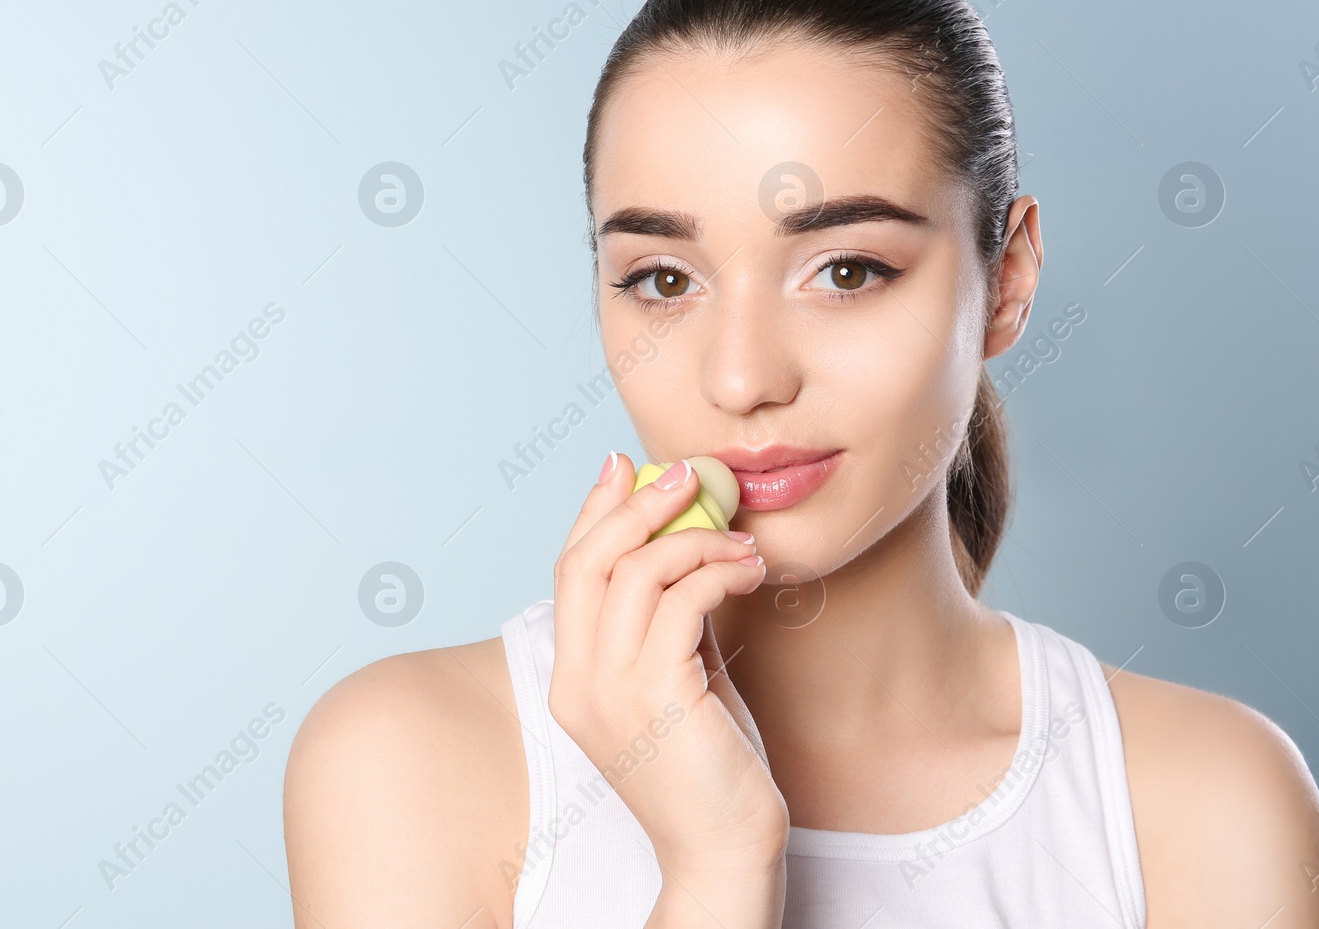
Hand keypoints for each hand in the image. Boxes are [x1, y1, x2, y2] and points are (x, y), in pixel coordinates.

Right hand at [549, 452, 790, 879]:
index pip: (569, 571)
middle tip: (687, 473)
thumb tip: (687, 548)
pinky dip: (717, 570)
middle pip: (587, 560)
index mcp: (572, 678)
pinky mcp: (656, 697)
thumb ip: (670, 620)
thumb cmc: (712, 770)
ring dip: (695, 537)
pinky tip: (749, 570)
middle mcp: (578, 681)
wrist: (725, 852)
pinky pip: (681, 600)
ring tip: (741, 539)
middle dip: (636, 504)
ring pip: (635, 571)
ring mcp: (610, 691)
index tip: (626, 466)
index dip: (594, 511)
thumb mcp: (681, 679)